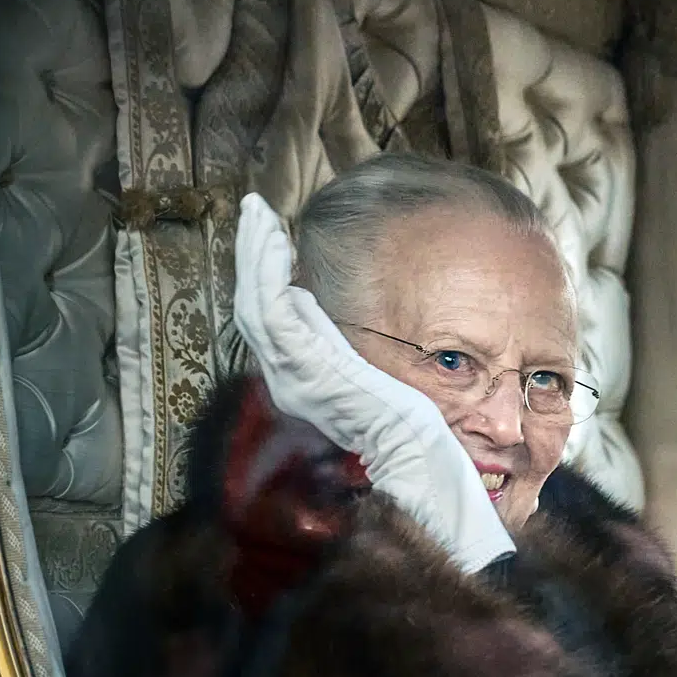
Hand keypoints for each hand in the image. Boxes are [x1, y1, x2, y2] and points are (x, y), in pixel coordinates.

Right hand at [232, 192, 514, 573]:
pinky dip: (265, 269)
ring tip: (256, 216)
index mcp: (310, 381)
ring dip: (254, 254)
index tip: (274, 239)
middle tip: (254, 215)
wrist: (422, 462)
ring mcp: (296, 374)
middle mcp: (293, 379)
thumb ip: (370, 353)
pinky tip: (272, 237)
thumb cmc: (418, 428)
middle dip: (253, 257)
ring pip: (257, 303)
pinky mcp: (306, 367)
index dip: (268, 279)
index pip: (276, 322)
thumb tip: (375, 323)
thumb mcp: (390, 379)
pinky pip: (272, 309)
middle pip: (257, 308)